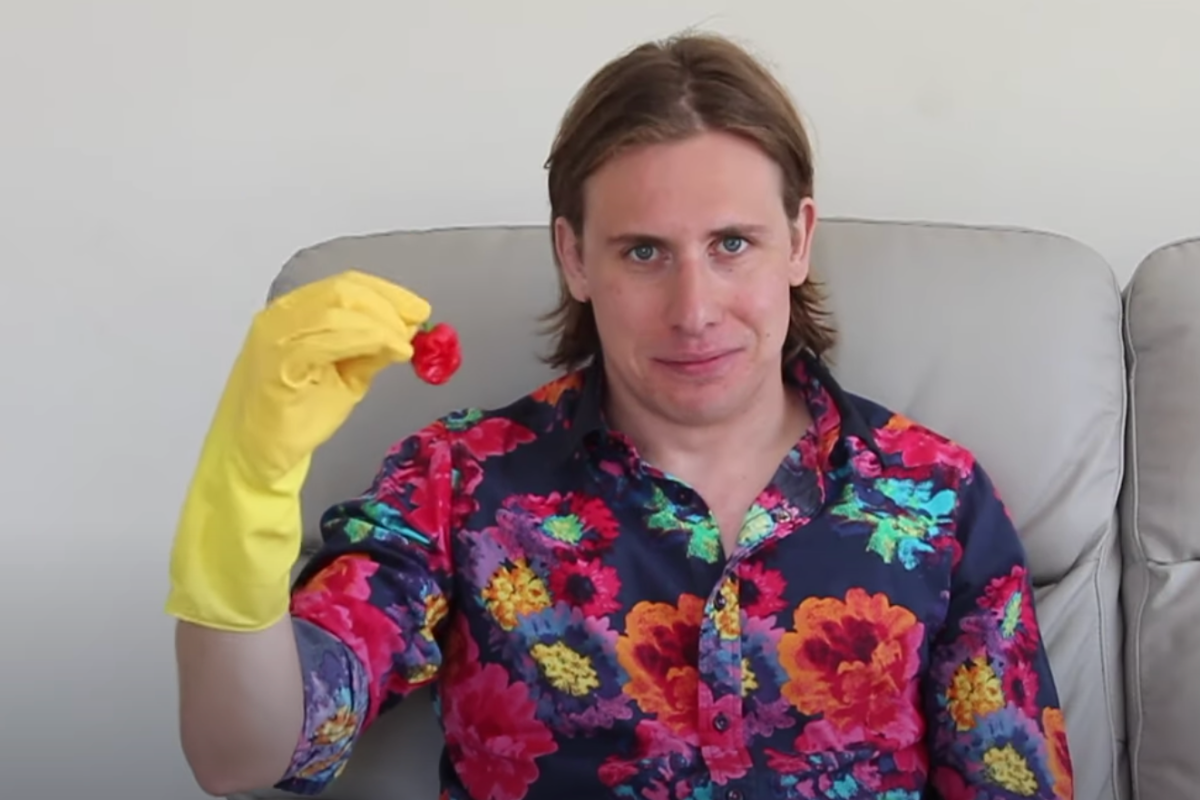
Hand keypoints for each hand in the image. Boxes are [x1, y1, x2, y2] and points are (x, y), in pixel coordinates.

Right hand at [227, 269, 430, 484]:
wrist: (260, 454)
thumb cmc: (300, 414)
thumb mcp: (348, 374)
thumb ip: (372, 349)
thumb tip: (409, 329)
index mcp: (296, 311)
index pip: (345, 285)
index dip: (388, 292)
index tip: (420, 308)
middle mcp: (281, 316)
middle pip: (343, 292)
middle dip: (387, 306)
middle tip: (416, 327)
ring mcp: (275, 337)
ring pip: (336, 310)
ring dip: (381, 323)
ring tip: (405, 345)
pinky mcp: (277, 363)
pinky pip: (325, 340)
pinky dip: (366, 339)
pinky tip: (391, 352)